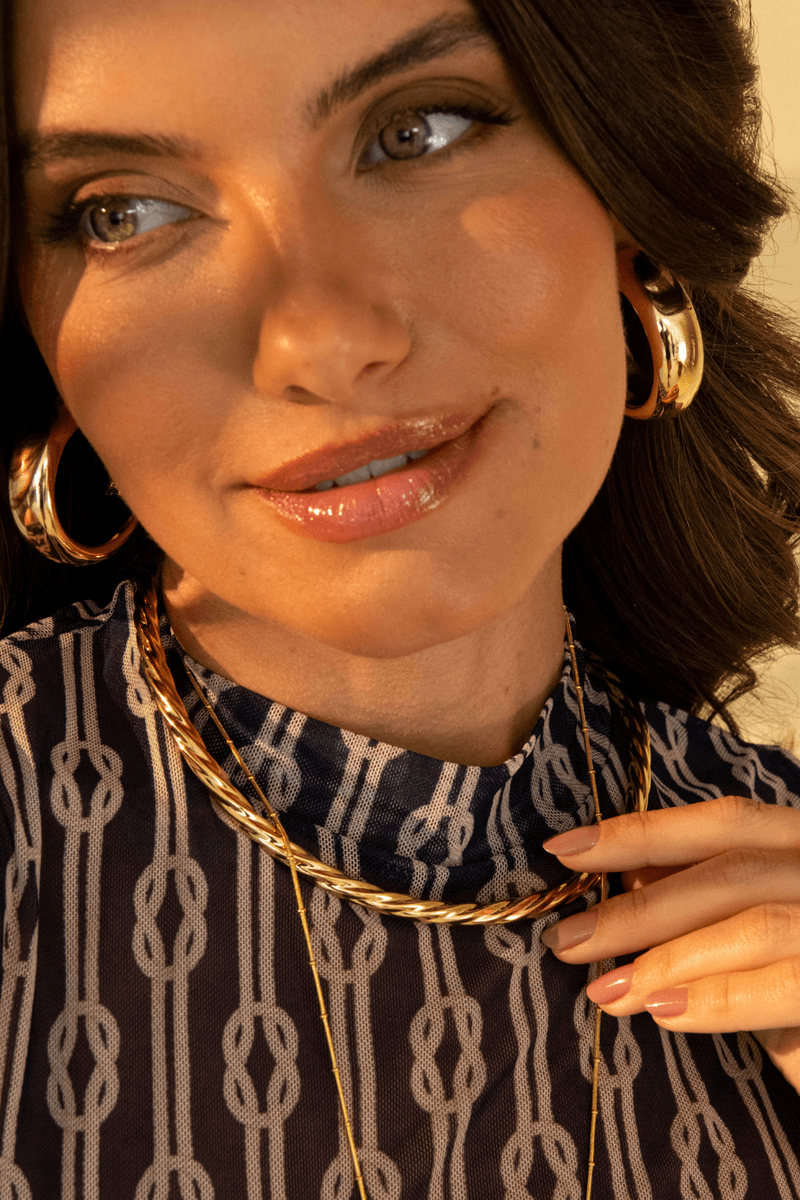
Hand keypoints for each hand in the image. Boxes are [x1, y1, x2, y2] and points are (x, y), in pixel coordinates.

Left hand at [539, 795, 799, 1093]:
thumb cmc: (799, 974)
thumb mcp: (759, 927)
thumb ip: (710, 901)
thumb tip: (625, 879)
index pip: (721, 821)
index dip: (640, 830)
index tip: (564, 849)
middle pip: (727, 869)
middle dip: (638, 905)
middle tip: (568, 940)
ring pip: (755, 919)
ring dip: (669, 954)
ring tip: (606, 990)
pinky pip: (788, 979)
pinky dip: (722, 997)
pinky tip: (665, 1010)